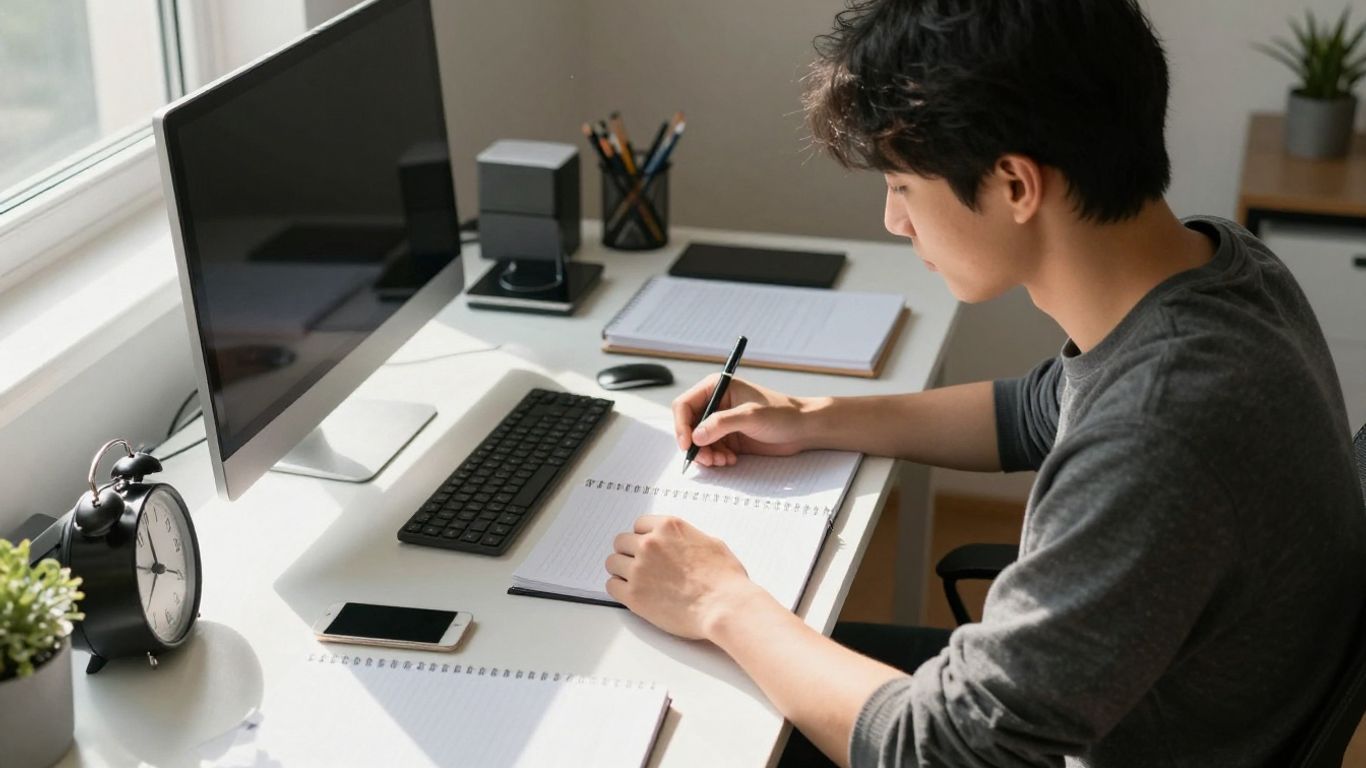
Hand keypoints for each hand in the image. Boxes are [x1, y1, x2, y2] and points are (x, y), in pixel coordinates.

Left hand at [605, 515, 765, 639]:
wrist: (723, 606)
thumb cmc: (724, 578)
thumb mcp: (710, 543)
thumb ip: (687, 539)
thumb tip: (681, 544)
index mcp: (668, 528)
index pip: (639, 525)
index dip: (643, 537)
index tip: (646, 548)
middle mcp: (649, 544)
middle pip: (621, 542)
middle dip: (630, 553)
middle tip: (640, 566)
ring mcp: (639, 569)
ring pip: (613, 563)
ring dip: (622, 570)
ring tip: (635, 581)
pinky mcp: (633, 595)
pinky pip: (611, 586)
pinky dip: (619, 589)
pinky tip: (633, 594)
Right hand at [672, 375, 820, 466]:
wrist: (803, 429)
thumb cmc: (782, 413)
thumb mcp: (750, 416)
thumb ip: (721, 424)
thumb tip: (696, 436)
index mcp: (717, 388)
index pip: (685, 405)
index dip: (681, 425)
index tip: (688, 444)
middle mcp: (715, 404)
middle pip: (688, 426)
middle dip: (694, 445)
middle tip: (707, 459)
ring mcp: (721, 423)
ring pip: (698, 442)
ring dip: (706, 455)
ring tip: (722, 461)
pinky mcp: (728, 438)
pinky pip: (711, 450)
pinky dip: (716, 458)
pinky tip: (730, 461)